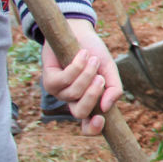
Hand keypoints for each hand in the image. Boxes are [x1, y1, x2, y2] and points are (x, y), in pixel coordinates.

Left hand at [41, 19, 122, 135]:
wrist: (79, 32)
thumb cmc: (95, 53)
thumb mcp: (109, 70)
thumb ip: (114, 89)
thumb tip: (107, 107)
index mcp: (89, 101)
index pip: (88, 126)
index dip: (93, 129)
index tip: (100, 120)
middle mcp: (72, 100)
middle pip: (80, 113)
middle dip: (92, 96)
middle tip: (100, 79)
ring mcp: (59, 92)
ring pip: (73, 94)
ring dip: (86, 74)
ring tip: (92, 59)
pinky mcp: (48, 80)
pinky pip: (63, 80)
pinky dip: (76, 66)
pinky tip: (82, 55)